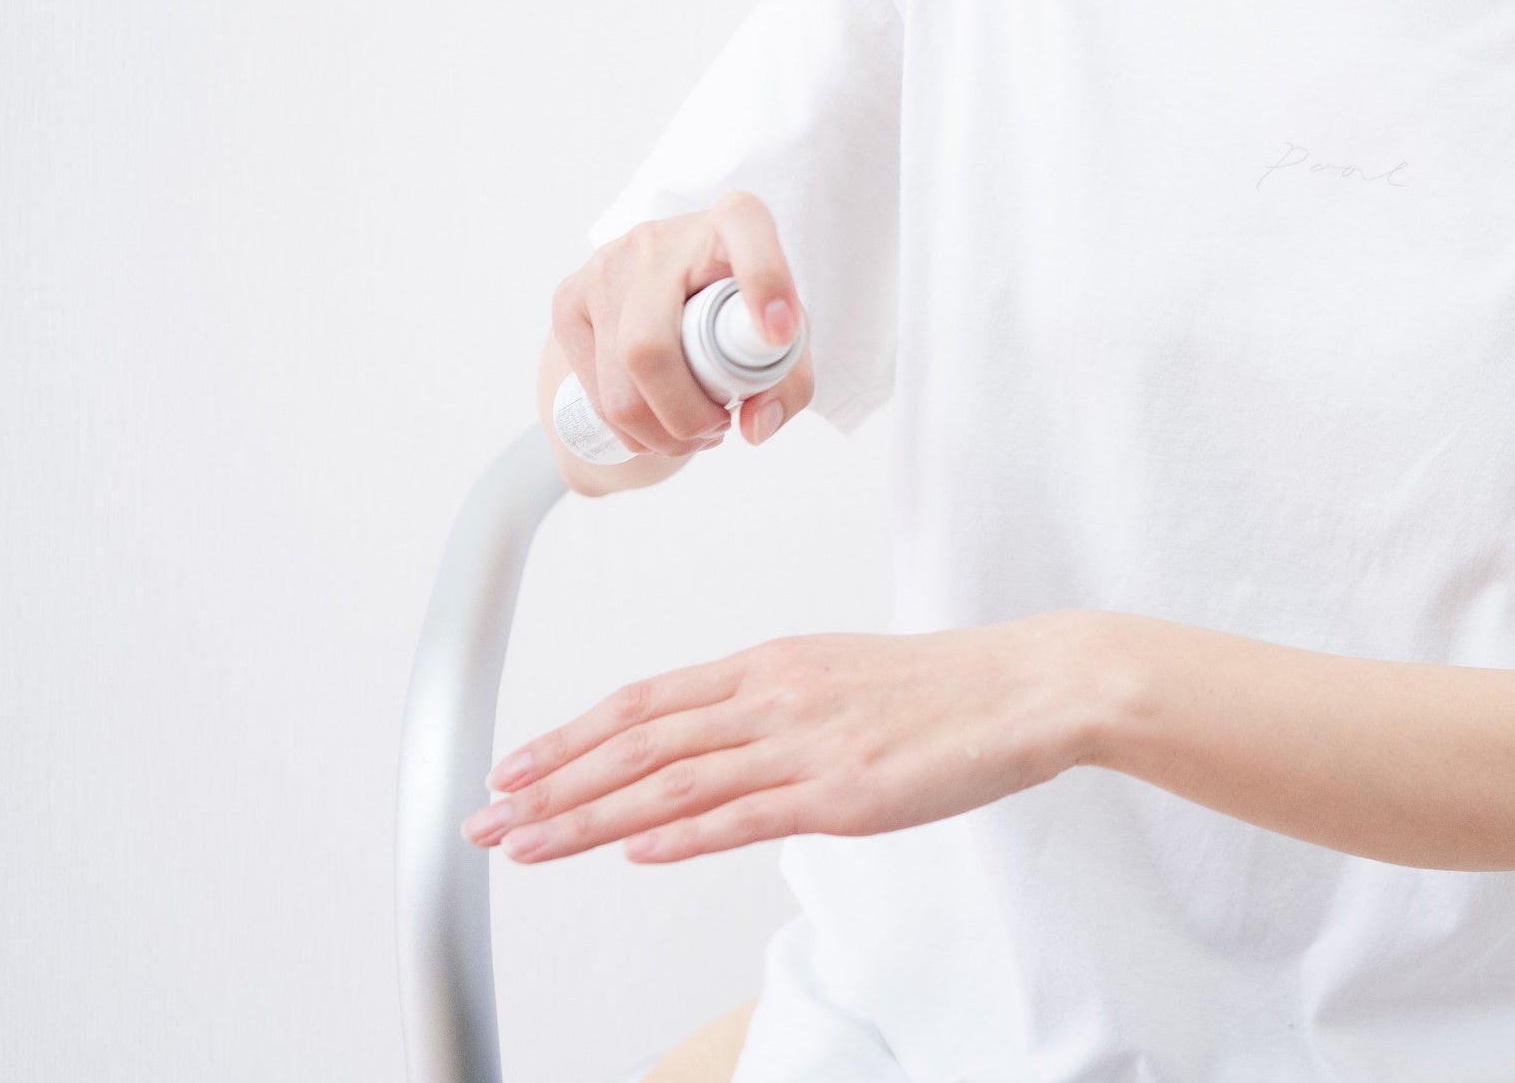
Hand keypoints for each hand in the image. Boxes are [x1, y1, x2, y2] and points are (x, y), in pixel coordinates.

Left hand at [460, 619, 1097, 864]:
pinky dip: (681, 833)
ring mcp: (806, 745)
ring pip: (673, 780)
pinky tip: (634, 849)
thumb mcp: (841, 680)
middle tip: (486, 817)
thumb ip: (774, 710)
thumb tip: (714, 746)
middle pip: (638, 741)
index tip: (514, 768)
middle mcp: (774, 697)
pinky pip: (745, 815)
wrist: (1029, 686)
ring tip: (527, 844)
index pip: (645, 701)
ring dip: (587, 816)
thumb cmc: (947, 690)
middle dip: (552, 783)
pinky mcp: (843, 792)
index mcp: (771, 666)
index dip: (570, 736)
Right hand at [553, 190, 813, 456]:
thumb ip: (788, 384)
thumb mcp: (783, 341)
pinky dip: (631, 430)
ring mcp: (605, 266)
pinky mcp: (568, 299)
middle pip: (651, 348)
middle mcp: (660, 238)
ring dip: (660, 434)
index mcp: (732, 221)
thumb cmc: (739, 313)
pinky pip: (593, 393)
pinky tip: (657, 420)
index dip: (765, 281)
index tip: (780, 334)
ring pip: (618, 386)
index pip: (746, 230)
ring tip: (693, 431)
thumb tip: (754, 427)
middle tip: (719, 428)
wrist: (673, 290)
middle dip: (687, 415)